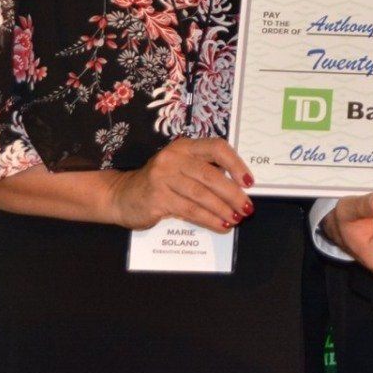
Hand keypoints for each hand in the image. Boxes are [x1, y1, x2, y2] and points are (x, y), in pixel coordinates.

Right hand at [106, 137, 252, 232]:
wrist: (123, 196)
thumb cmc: (160, 183)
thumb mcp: (181, 169)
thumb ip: (204, 172)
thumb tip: (239, 188)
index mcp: (185, 146)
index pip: (217, 147)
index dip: (236, 164)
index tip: (249, 182)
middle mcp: (174, 158)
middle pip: (211, 175)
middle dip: (233, 194)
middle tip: (247, 208)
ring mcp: (163, 177)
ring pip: (201, 195)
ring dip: (223, 209)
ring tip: (237, 219)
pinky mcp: (157, 198)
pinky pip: (189, 210)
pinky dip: (209, 219)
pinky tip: (221, 225)